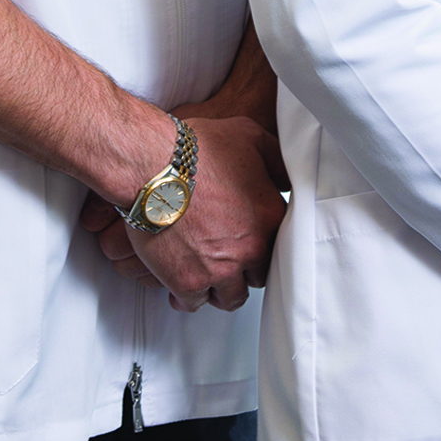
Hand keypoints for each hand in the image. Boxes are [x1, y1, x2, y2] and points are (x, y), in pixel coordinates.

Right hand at [79, 115, 286, 311]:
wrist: (153, 164)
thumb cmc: (196, 149)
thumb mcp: (249, 137)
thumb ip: (276, 160)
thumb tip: (288, 177)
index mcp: (271, 217)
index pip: (280, 248)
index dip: (262, 243)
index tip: (248, 241)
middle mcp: (250, 249)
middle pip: (257, 277)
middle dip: (243, 268)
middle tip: (227, 256)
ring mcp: (220, 270)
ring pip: (229, 297)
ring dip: (219, 287)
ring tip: (207, 274)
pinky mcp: (188, 282)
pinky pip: (195, 304)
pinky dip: (189, 296)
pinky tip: (184, 284)